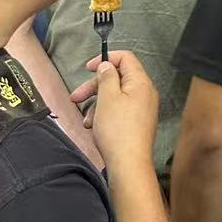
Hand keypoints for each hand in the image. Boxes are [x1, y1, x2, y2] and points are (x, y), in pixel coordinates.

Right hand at [72, 50, 157, 170]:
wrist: (128, 164)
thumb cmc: (118, 132)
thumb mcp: (107, 98)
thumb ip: (107, 77)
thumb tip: (107, 65)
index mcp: (140, 82)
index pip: (126, 58)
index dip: (106, 59)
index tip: (88, 67)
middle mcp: (145, 93)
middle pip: (117, 79)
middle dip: (95, 86)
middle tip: (76, 96)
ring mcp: (142, 109)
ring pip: (115, 97)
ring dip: (97, 104)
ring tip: (86, 120)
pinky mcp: (137, 122)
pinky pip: (118, 111)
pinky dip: (104, 115)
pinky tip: (94, 127)